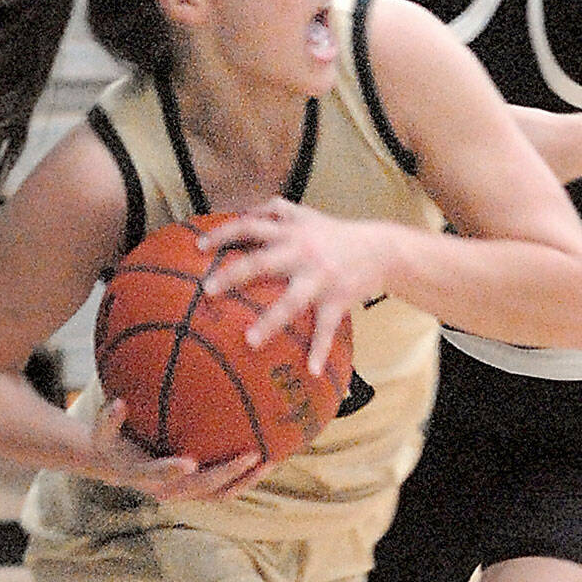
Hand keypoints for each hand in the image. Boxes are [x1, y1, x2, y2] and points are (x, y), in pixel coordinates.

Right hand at [89, 397, 264, 497]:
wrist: (117, 466)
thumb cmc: (111, 443)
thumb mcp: (101, 432)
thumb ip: (108, 419)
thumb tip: (118, 403)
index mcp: (144, 476)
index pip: (159, 475)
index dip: (172, 471)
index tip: (189, 462)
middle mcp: (167, 490)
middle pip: (202, 488)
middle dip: (227, 473)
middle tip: (252, 454)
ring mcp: (186, 494)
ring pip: (221, 494)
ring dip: (246, 481)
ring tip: (272, 461)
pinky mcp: (198, 491)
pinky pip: (226, 490)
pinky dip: (246, 479)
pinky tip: (268, 458)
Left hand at [198, 199, 383, 374]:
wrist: (381, 248)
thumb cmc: (336, 234)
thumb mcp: (307, 215)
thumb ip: (277, 212)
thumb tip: (243, 213)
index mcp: (292, 230)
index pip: (251, 225)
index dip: (224, 233)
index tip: (199, 247)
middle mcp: (302, 252)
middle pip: (261, 262)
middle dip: (233, 275)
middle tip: (208, 290)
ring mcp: (319, 278)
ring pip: (290, 301)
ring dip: (270, 322)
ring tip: (249, 341)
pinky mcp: (337, 299)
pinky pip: (325, 328)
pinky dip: (318, 349)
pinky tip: (311, 370)